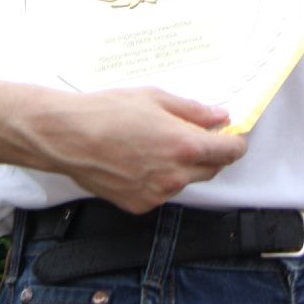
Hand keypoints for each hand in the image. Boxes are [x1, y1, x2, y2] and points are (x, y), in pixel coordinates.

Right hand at [28, 86, 247, 213]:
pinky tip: (139, 159)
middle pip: (212, 169)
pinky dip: (159, 178)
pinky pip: (161, 192)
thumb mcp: (155, 98)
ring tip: (155, 143)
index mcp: (185, 146)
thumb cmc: (108, 112)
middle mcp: (175, 176)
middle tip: (194, 134)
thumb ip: (193, 111)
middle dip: (210, 153)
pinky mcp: (139, 205)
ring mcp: (157, 194)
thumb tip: (219, 117)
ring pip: (185, 181)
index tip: (232, 135)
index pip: (230, 152)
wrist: (68, 137)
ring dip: (182, 166)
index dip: (235, 142)